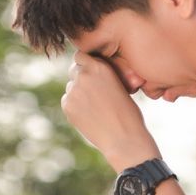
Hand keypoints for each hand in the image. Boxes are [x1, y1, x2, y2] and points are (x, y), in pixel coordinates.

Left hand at [61, 54, 157, 170]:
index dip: (85, 64)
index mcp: (100, 67)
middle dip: (81, 78)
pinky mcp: (67, 106)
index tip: (90, 72)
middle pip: (74, 70)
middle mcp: (84, 75)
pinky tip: (90, 116)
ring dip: (79, 93)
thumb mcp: (120, 85)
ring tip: (95, 108)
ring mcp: (73, 91)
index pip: (81, 56)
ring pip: (71, 87)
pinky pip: (67, 101)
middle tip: (92, 92)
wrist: (124, 139)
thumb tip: (86, 72)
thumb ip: (101, 76)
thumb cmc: (128, 114)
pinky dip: (75, 106)